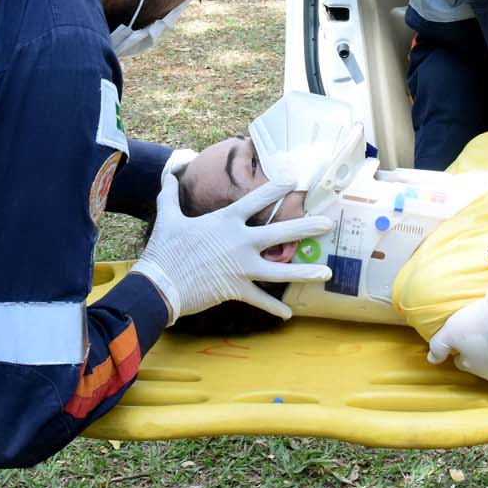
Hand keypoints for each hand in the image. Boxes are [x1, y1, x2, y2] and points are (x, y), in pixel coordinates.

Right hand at [131, 168, 332, 322]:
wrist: (159, 284)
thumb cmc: (164, 249)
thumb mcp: (168, 218)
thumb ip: (170, 194)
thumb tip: (168, 174)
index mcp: (225, 221)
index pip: (255, 200)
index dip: (275, 188)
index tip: (293, 179)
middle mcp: (239, 242)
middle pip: (280, 233)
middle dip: (306, 228)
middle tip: (327, 224)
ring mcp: (241, 267)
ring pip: (280, 270)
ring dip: (304, 272)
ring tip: (326, 272)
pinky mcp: (236, 289)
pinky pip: (259, 299)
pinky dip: (273, 307)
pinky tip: (288, 314)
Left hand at [425, 265, 487, 381]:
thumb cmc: (479, 322)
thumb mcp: (450, 331)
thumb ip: (438, 346)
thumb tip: (430, 360)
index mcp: (471, 366)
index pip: (462, 362)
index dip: (464, 350)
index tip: (468, 338)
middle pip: (483, 366)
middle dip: (483, 354)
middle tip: (487, 335)